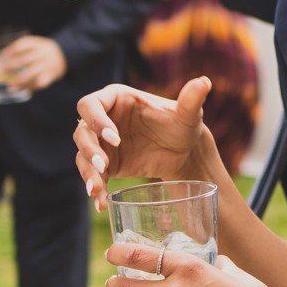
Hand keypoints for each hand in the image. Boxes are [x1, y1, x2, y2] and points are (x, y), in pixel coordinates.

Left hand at [0, 34, 66, 91]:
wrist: (65, 56)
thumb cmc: (42, 51)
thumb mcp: (35, 45)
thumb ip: (21, 50)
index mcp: (39, 43)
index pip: (25, 43)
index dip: (13, 48)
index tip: (2, 54)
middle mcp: (45, 53)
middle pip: (27, 58)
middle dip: (13, 64)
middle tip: (1, 70)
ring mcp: (49, 65)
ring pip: (32, 73)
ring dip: (20, 81)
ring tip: (9, 87)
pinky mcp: (51, 76)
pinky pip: (39, 83)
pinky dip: (29, 87)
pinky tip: (21, 91)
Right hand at [75, 77, 217, 209]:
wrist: (183, 150)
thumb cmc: (182, 124)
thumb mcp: (188, 115)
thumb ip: (192, 99)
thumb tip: (204, 82)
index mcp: (116, 98)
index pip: (91, 104)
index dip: (97, 120)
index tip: (115, 138)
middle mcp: (103, 119)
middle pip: (81, 131)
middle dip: (89, 149)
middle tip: (103, 166)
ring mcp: (101, 143)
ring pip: (82, 155)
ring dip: (87, 173)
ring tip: (96, 190)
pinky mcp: (106, 164)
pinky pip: (93, 176)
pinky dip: (96, 189)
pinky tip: (102, 204)